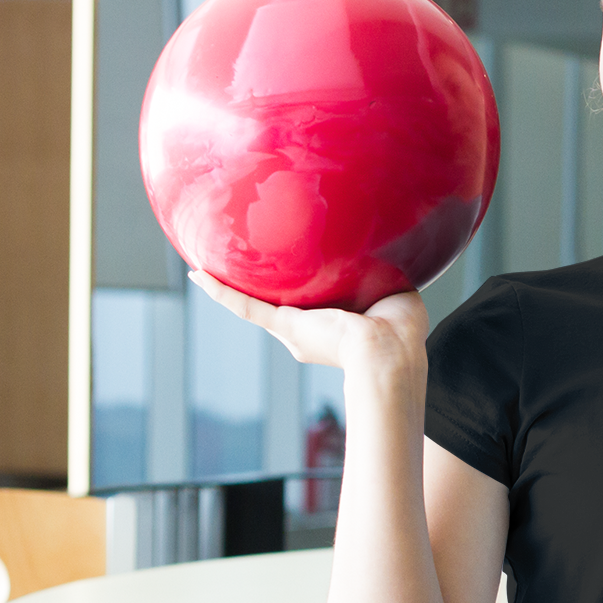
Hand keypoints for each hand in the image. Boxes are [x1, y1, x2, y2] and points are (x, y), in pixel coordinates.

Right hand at [188, 270, 428, 374]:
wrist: (391, 353)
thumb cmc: (402, 333)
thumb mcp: (396, 293)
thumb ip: (386, 274)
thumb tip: (391, 249)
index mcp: (336, 330)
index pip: (315, 308)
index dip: (304, 295)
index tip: (296, 280)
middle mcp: (309, 335)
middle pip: (280, 310)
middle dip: (260, 292)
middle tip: (240, 271)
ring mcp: (295, 332)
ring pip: (254, 308)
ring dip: (227, 291)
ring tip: (202, 272)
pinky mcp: (286, 327)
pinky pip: (246, 308)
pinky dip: (222, 293)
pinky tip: (199, 276)